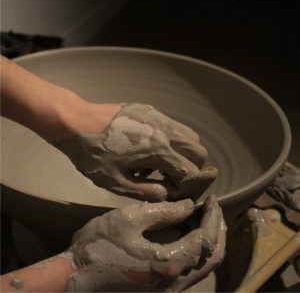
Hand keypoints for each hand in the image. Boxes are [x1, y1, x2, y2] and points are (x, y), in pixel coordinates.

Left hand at [53, 103, 216, 200]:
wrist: (76, 123)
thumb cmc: (93, 155)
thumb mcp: (115, 182)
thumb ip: (145, 191)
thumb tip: (166, 194)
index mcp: (159, 150)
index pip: (190, 171)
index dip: (186, 185)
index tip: (175, 191)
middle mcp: (166, 131)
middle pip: (199, 150)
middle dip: (194, 167)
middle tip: (174, 177)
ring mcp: (159, 117)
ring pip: (190, 134)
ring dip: (184, 152)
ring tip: (162, 162)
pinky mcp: (150, 111)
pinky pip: (173, 125)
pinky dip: (173, 139)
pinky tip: (150, 147)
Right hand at [65, 195, 225, 291]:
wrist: (75, 279)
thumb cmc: (98, 246)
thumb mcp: (129, 219)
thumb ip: (163, 212)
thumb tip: (189, 206)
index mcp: (169, 264)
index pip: (205, 238)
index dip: (212, 216)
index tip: (213, 199)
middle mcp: (175, 284)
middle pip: (212, 258)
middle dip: (217, 230)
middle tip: (215, 208)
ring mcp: (169, 292)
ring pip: (204, 268)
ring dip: (210, 241)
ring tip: (207, 219)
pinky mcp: (161, 292)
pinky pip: (190, 272)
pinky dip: (197, 252)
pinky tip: (190, 235)